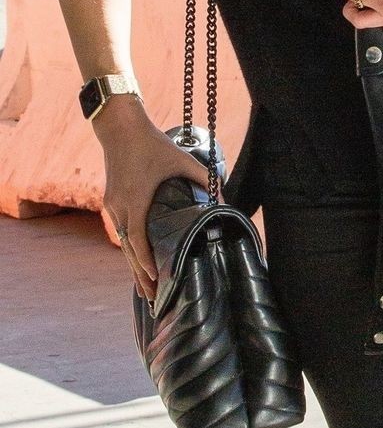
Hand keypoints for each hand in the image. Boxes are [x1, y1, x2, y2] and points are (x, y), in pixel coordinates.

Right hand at [98, 98, 210, 299]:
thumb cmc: (153, 144)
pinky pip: (122, 232)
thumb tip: (225, 197)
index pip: (139, 242)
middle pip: (129, 251)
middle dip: (140, 276)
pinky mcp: (111, 203)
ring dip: (134, 266)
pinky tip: (137, 262)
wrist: (119, 128)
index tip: (156, 280)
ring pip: (124, 244)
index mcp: (136, 201)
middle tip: (152, 299)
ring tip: (145, 288)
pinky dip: (130, 250)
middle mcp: (120, 208)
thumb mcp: (183, 160)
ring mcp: (112, 206)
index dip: (147, 263)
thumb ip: (205, 179)